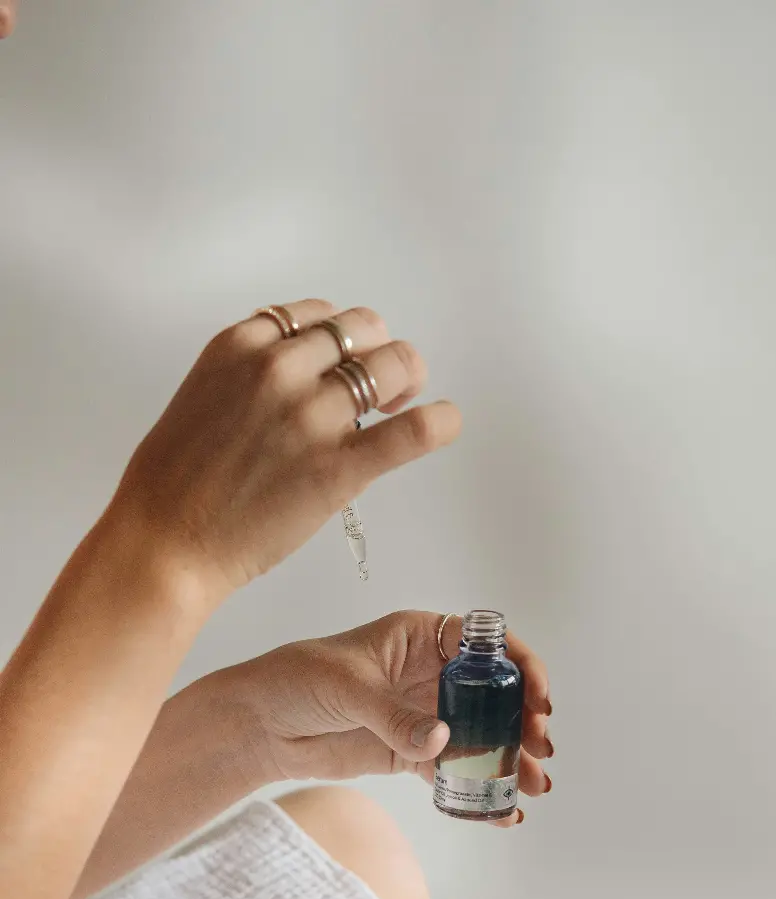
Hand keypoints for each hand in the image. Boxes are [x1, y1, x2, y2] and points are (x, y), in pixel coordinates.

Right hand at [112, 300, 460, 600]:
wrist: (165, 543)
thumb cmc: (174, 483)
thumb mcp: (203, 395)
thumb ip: (251, 375)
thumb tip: (304, 377)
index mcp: (242, 345)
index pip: (317, 315)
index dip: (341, 338)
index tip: (345, 361)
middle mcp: (280, 368)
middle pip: (362, 330)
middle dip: (378, 351)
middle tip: (383, 384)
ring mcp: (312, 415)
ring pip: (393, 365)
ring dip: (406, 379)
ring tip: (402, 402)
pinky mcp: (339, 467)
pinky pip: (412, 430)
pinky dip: (440, 422)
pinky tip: (447, 421)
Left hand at [230, 610, 552, 820]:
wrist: (259, 724)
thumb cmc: (297, 680)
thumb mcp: (347, 688)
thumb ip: (394, 715)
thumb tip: (442, 739)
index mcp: (422, 637)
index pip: (487, 644)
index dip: (520, 666)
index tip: (538, 697)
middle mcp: (431, 673)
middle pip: (494, 693)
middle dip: (524, 719)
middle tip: (541, 748)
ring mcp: (424, 714)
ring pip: (481, 734)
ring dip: (511, 758)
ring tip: (534, 785)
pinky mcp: (411, 752)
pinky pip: (454, 770)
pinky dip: (479, 790)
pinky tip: (501, 811)